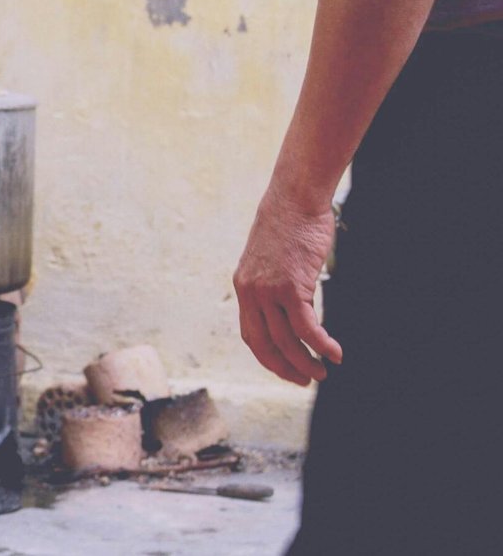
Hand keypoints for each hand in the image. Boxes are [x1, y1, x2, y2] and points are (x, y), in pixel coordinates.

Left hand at [233, 185, 343, 384]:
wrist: (294, 200)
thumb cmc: (290, 225)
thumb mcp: (272, 258)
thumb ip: (275, 282)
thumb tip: (292, 300)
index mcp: (244, 286)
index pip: (250, 334)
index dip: (267, 356)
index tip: (284, 369)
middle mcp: (251, 292)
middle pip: (265, 344)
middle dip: (285, 367)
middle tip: (304, 380)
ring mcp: (269, 291)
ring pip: (286, 340)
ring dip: (306, 362)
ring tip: (322, 373)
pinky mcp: (291, 287)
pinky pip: (306, 327)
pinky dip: (321, 345)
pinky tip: (335, 354)